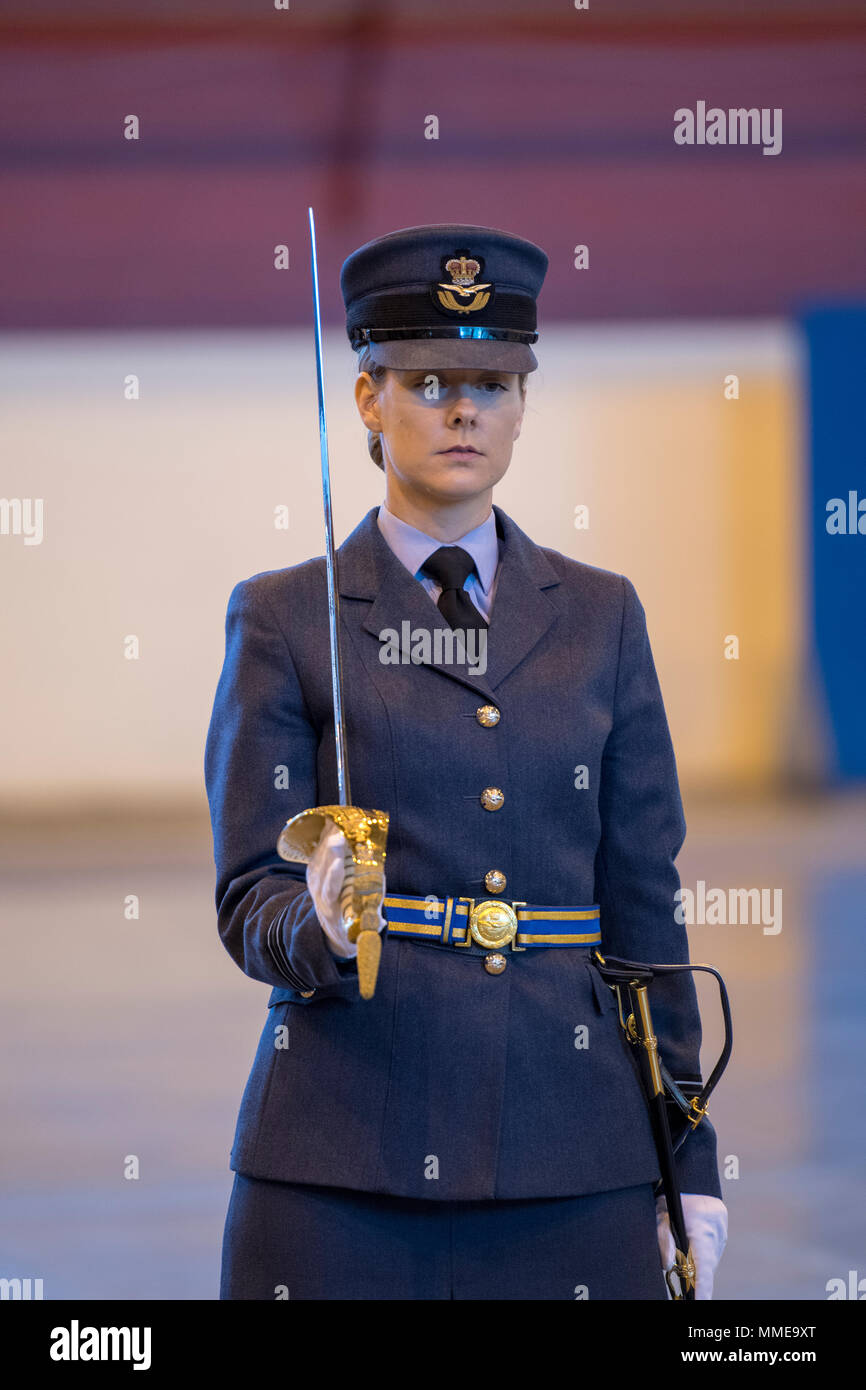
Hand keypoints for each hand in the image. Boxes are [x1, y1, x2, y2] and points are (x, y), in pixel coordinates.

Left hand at [305, 819, 386, 959]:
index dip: (334, 876)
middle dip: (331, 849)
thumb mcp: (360, 930)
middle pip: (322, 867)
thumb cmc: (350, 925)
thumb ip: (369, 924)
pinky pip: (317, 849)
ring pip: (319, 855)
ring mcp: (313, 879)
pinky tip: (333, 821)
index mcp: (330, 906)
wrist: (329, 926)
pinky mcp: (313, 869)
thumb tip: (380, 923)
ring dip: (327, 838)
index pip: (330, 889)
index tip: (339, 863)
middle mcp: (318, 891)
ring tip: (339, 822)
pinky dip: (324, 835)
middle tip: (341, 832)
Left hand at [656, 1193, 727, 1298]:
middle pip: (705, 1269)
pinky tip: (690, 1259)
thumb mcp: (661, 1213)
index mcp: (702, 1229)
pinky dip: (700, 1260)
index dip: (702, 1290)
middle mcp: (716, 1236)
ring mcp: (721, 1237)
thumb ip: (663, 1238)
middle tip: (684, 1294)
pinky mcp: (721, 1237)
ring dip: (697, 1270)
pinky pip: (710, 1255)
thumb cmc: (674, 1195)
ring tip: (685, 1274)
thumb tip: (666, 1265)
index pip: (703, 1268)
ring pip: (707, 1263)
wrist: (694, 1179)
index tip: (699, 1303)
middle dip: (695, 1283)